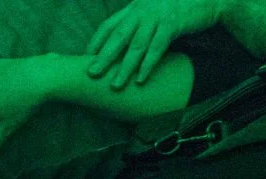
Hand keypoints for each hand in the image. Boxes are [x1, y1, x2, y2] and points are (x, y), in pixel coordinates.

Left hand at [87, 0, 225, 86]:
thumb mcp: (154, 10)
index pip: (109, 25)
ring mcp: (156, 18)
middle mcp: (141, 12)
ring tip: (115, 84)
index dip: (96, 41)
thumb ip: (139, 22)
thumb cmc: (179, 5)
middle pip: (117, 36)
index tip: (85, 57)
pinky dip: (148, 64)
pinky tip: (140, 79)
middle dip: (103, 56)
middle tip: (91, 74)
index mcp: (134, 8)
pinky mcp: (171, 25)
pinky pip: (156, 48)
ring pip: (135, 45)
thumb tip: (128, 41)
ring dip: (125, 67)